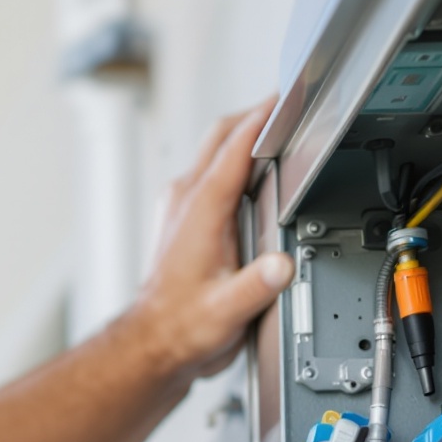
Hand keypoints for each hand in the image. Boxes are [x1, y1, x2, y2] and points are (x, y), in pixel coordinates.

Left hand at [123, 101, 294, 378]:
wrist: (155, 343)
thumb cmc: (182, 327)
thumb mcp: (226, 312)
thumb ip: (255, 286)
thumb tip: (281, 265)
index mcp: (200, 211)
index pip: (234, 149)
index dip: (262, 119)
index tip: (286, 99)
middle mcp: (186, 200)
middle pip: (220, 136)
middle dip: (254, 115)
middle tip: (286, 106)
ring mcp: (179, 206)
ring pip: (212, 151)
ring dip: (242, 135)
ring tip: (275, 132)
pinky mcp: (180, 217)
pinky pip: (209, 172)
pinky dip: (231, 160)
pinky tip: (250, 173)